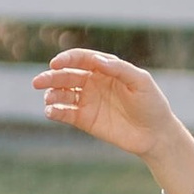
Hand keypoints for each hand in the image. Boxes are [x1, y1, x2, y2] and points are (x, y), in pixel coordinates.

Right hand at [32, 47, 164, 156]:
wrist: (155, 135)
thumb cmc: (151, 104)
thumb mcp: (140, 82)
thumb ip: (119, 69)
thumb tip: (97, 60)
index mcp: (106, 68)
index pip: (81, 59)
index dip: (67, 59)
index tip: (55, 63)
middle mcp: (93, 83)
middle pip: (67, 75)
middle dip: (51, 77)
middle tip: (38, 82)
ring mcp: (87, 101)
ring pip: (62, 94)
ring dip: (52, 94)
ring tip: (49, 98)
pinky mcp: (84, 120)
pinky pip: (65, 113)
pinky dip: (55, 111)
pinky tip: (50, 111)